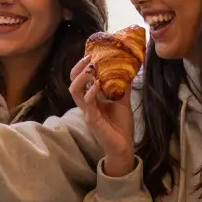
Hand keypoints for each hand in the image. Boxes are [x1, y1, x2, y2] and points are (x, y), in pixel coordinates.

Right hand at [69, 56, 135, 176]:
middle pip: (73, 82)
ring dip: (81, 78)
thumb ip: (122, 87)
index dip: (82, 67)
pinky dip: (91, 92)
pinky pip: (87, 104)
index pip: (80, 79)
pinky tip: (98, 84)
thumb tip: (129, 69)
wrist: (123, 146)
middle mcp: (86, 104)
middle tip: (89, 58)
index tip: (91, 54)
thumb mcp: (123, 102)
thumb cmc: (120, 126)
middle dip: (78, 68)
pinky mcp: (92, 120)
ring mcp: (87, 111)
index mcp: (91, 99)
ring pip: (74, 92)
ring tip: (91, 69)